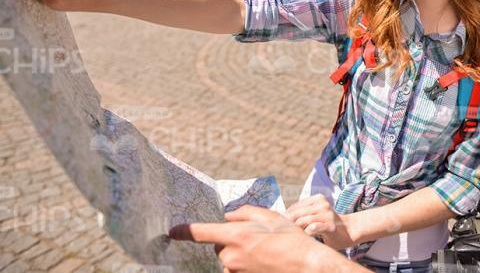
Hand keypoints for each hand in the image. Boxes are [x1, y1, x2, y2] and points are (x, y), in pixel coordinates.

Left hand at [169, 205, 358, 272]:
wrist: (307, 265)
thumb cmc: (291, 240)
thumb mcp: (270, 216)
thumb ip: (245, 213)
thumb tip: (229, 216)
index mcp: (237, 235)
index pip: (201, 232)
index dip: (184, 231)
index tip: (172, 231)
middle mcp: (231, 256)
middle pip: (220, 245)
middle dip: (232, 240)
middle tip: (257, 239)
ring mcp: (236, 272)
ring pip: (228, 259)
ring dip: (240, 254)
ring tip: (265, 251)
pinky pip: (236, 270)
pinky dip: (246, 265)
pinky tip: (264, 261)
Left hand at [285, 194, 354, 250]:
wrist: (349, 231)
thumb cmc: (328, 224)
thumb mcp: (316, 214)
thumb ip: (304, 213)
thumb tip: (283, 217)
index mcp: (318, 199)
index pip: (296, 206)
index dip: (287, 215)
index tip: (281, 224)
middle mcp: (322, 204)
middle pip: (298, 213)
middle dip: (288, 223)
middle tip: (282, 232)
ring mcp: (327, 214)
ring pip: (304, 220)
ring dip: (296, 229)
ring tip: (292, 236)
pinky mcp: (330, 225)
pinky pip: (313, 228)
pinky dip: (306, 232)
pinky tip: (304, 237)